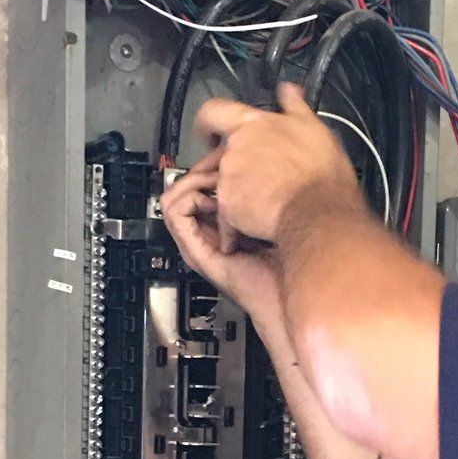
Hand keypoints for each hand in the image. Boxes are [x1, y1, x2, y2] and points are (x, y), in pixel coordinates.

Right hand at [161, 154, 286, 342]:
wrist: (284, 293)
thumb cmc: (283, 263)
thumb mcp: (267, 220)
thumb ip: (254, 199)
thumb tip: (252, 170)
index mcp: (219, 228)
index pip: (197, 189)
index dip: (208, 171)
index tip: (230, 164)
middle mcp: (204, 236)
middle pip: (182, 191)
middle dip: (201, 174)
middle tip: (223, 173)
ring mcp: (197, 244)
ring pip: (173, 199)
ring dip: (193, 185)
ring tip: (218, 188)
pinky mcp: (194, 250)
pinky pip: (175, 213)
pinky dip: (191, 198)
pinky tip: (216, 201)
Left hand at [189, 82, 361, 247]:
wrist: (317, 215)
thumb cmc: (319, 176)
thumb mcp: (316, 130)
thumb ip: (295, 107)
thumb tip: (289, 91)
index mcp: (253, 124)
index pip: (213, 111)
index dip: (209, 123)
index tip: (213, 133)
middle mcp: (235, 147)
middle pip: (222, 152)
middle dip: (237, 164)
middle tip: (260, 175)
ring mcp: (229, 177)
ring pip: (225, 182)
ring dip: (241, 188)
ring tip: (268, 198)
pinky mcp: (227, 205)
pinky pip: (227, 209)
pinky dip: (240, 214)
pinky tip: (263, 215)